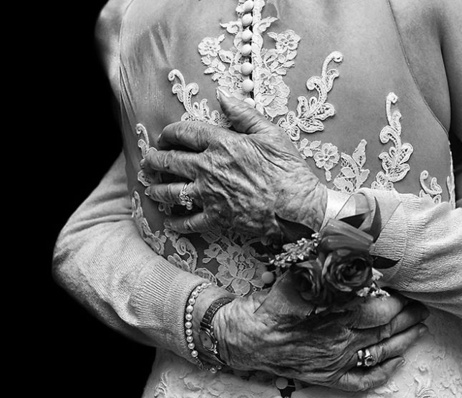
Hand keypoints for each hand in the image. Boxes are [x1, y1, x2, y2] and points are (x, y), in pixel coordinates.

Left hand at [143, 88, 326, 237]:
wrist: (297, 205)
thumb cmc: (288, 169)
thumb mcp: (270, 133)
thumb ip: (243, 113)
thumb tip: (222, 95)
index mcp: (221, 143)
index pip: (184, 133)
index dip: (168, 133)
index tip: (163, 137)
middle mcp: (208, 168)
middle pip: (169, 162)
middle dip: (155, 160)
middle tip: (149, 161)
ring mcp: (210, 194)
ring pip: (172, 191)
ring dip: (157, 189)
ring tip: (151, 189)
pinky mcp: (217, 218)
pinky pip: (189, 222)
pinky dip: (177, 222)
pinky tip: (170, 222)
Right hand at [212, 278, 428, 390]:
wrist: (245, 338)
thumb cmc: (271, 304)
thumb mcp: (295, 274)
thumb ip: (322, 259)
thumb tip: (344, 237)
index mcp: (335, 313)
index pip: (380, 307)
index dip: (398, 299)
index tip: (408, 288)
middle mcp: (341, 338)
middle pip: (386, 329)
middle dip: (409, 317)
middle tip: (423, 305)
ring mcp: (336, 360)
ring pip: (381, 353)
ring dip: (405, 341)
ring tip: (420, 329)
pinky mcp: (328, 376)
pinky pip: (363, 380)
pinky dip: (383, 372)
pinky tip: (396, 362)